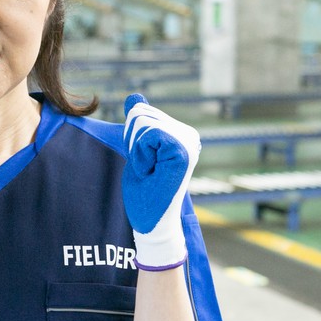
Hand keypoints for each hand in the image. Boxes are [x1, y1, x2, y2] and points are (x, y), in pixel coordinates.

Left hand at [122, 94, 200, 270]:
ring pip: (141, 121)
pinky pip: (147, 133)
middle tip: (147, 169)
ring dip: (136, 151)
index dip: (131, 137)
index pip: (141, 111)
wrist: (151, 224)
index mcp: (180, 134)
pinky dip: (140, 154)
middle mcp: (189, 135)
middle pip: (140, 113)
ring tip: (150, 172)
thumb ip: (137, 125)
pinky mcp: (182, 151)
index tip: (145, 162)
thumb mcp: (136, 151)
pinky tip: (152, 172)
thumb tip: (134, 96)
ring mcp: (188, 142)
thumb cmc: (144, 192)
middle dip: (132, 142)